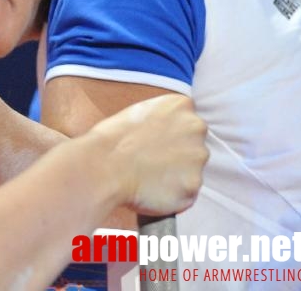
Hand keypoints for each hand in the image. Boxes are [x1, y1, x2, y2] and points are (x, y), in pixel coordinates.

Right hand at [89, 94, 208, 215]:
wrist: (103, 167)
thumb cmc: (111, 140)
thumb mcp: (139, 112)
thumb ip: (162, 120)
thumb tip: (166, 134)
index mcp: (180, 105)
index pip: (186, 121)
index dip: (169, 135)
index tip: (153, 143)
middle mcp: (196, 127)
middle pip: (194, 145)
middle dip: (177, 155)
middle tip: (150, 162)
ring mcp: (197, 158)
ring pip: (191, 171)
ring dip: (176, 176)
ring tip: (147, 177)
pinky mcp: (193, 186)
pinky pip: (186, 193)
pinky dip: (172, 195)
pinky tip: (151, 190)